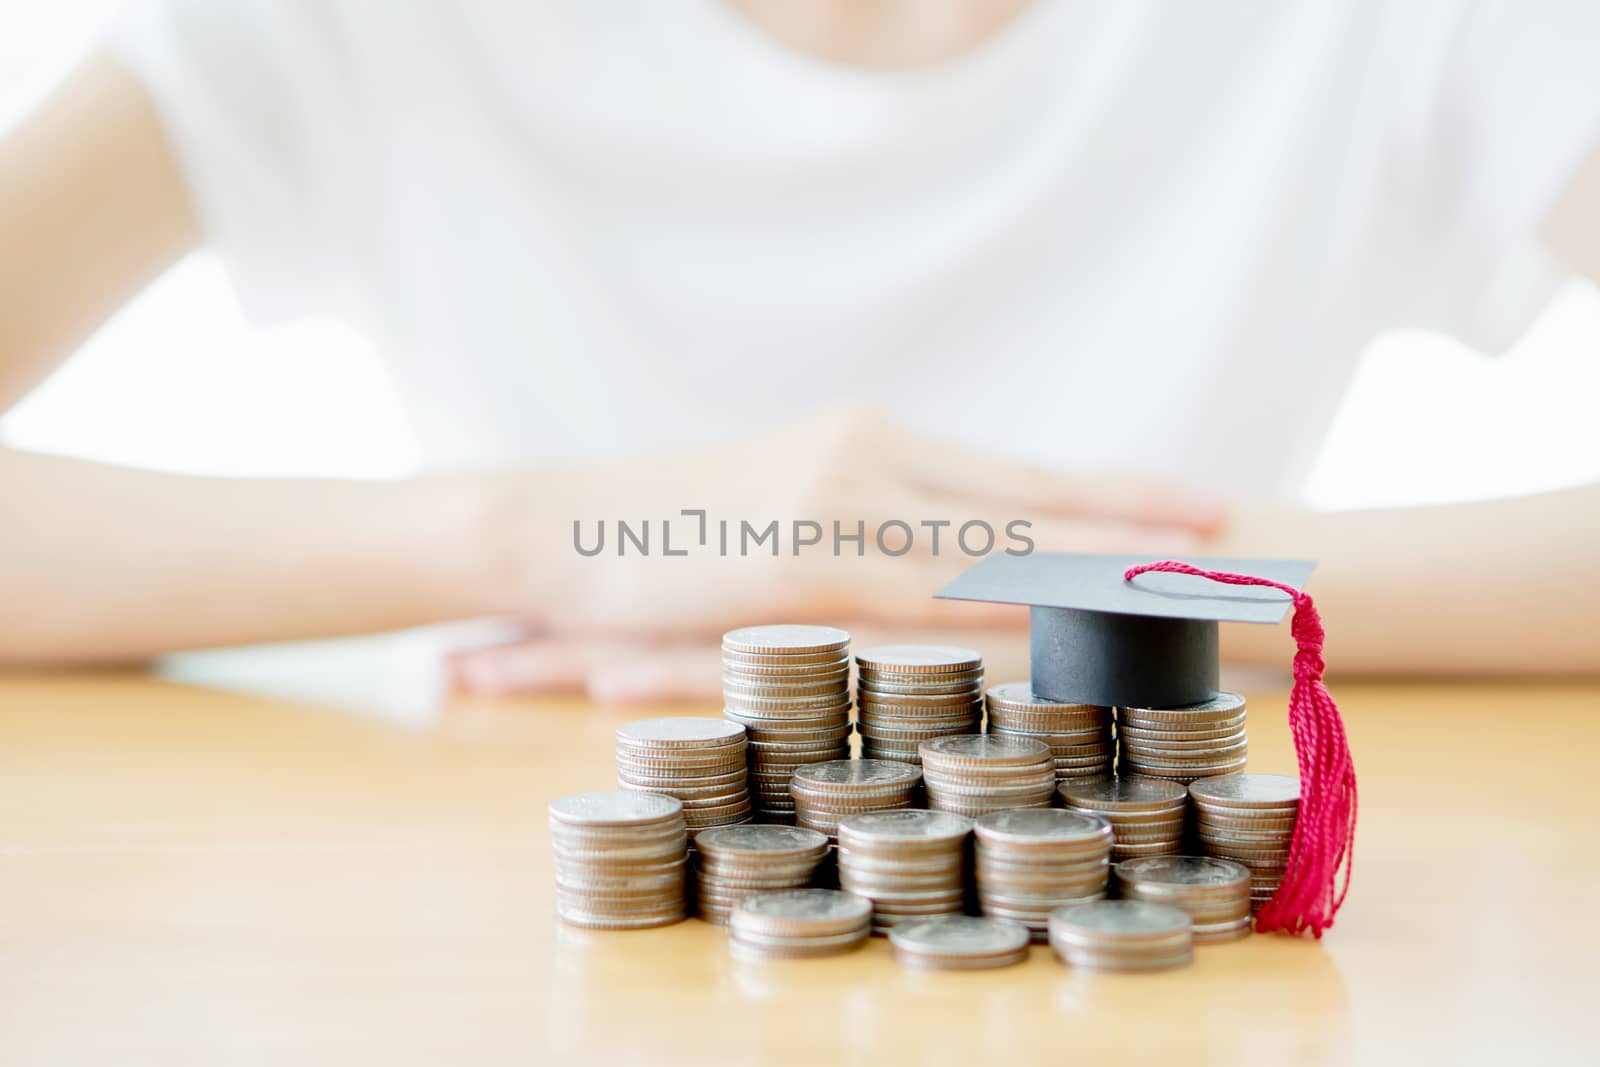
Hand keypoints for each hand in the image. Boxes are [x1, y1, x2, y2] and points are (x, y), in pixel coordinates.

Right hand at [466, 404, 1226, 699]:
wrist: (557, 525)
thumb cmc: (671, 533)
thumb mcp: (784, 511)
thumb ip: (870, 534)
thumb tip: (953, 583)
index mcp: (876, 441)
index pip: (1023, 474)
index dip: (1120, 495)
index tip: (1205, 511)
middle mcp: (873, 454)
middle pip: (1038, 497)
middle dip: (1148, 527)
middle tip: (1252, 547)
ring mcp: (840, 499)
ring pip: (1001, 542)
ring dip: (1108, 570)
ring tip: (1198, 590)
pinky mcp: (801, 559)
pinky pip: (928, 593)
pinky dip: (1014, 612)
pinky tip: (1078, 629)